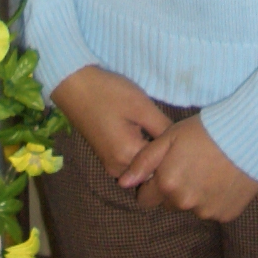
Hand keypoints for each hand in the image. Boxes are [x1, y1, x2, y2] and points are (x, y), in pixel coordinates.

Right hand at [51, 65, 172, 177]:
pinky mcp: (107, 157)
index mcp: (128, 157)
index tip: (183, 138)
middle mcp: (119, 168)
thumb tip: (183, 144)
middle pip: (153, 172)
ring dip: (152, 155)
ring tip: (161, 132)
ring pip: (142, 169)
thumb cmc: (108, 92)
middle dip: (165, 156)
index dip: (176, 153)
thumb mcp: (141, 106)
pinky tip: (147, 133)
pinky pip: (131, 162)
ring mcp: (111, 165)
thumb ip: (163, 128)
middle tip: (174, 134)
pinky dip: (141, 152)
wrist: (73, 85)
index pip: (163, 166)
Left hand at [118, 114, 257, 221]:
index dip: (151, 184)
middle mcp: (184, 203)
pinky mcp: (226, 214)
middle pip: (169, 204)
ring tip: (208, 169)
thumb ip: (143, 161)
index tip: (164, 170)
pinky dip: (214, 198)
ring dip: (194, 194)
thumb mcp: (169, 137)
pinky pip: (213, 210)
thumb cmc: (204, 130)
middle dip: (172, 189)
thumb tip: (123, 183)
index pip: (145, 199)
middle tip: (188, 165)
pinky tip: (222, 178)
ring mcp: (207, 212)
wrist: (248, 134)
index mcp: (167, 184)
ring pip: (191, 207)